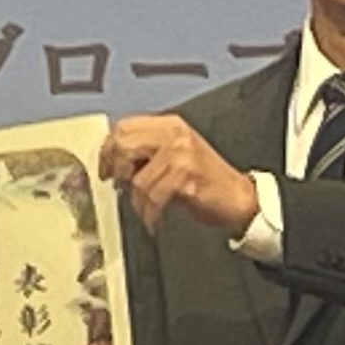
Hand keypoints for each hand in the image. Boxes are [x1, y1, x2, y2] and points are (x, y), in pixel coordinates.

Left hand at [101, 115, 254, 236]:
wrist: (238, 197)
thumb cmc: (205, 181)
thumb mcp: (175, 156)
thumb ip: (147, 152)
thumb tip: (112, 162)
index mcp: (170, 125)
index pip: (124, 127)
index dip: (108, 149)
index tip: (106, 169)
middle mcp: (175, 134)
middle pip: (124, 145)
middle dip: (118, 172)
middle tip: (122, 188)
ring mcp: (181, 154)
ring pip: (137, 179)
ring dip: (137, 202)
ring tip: (147, 210)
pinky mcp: (187, 177)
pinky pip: (152, 198)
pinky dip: (150, 215)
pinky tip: (155, 219)